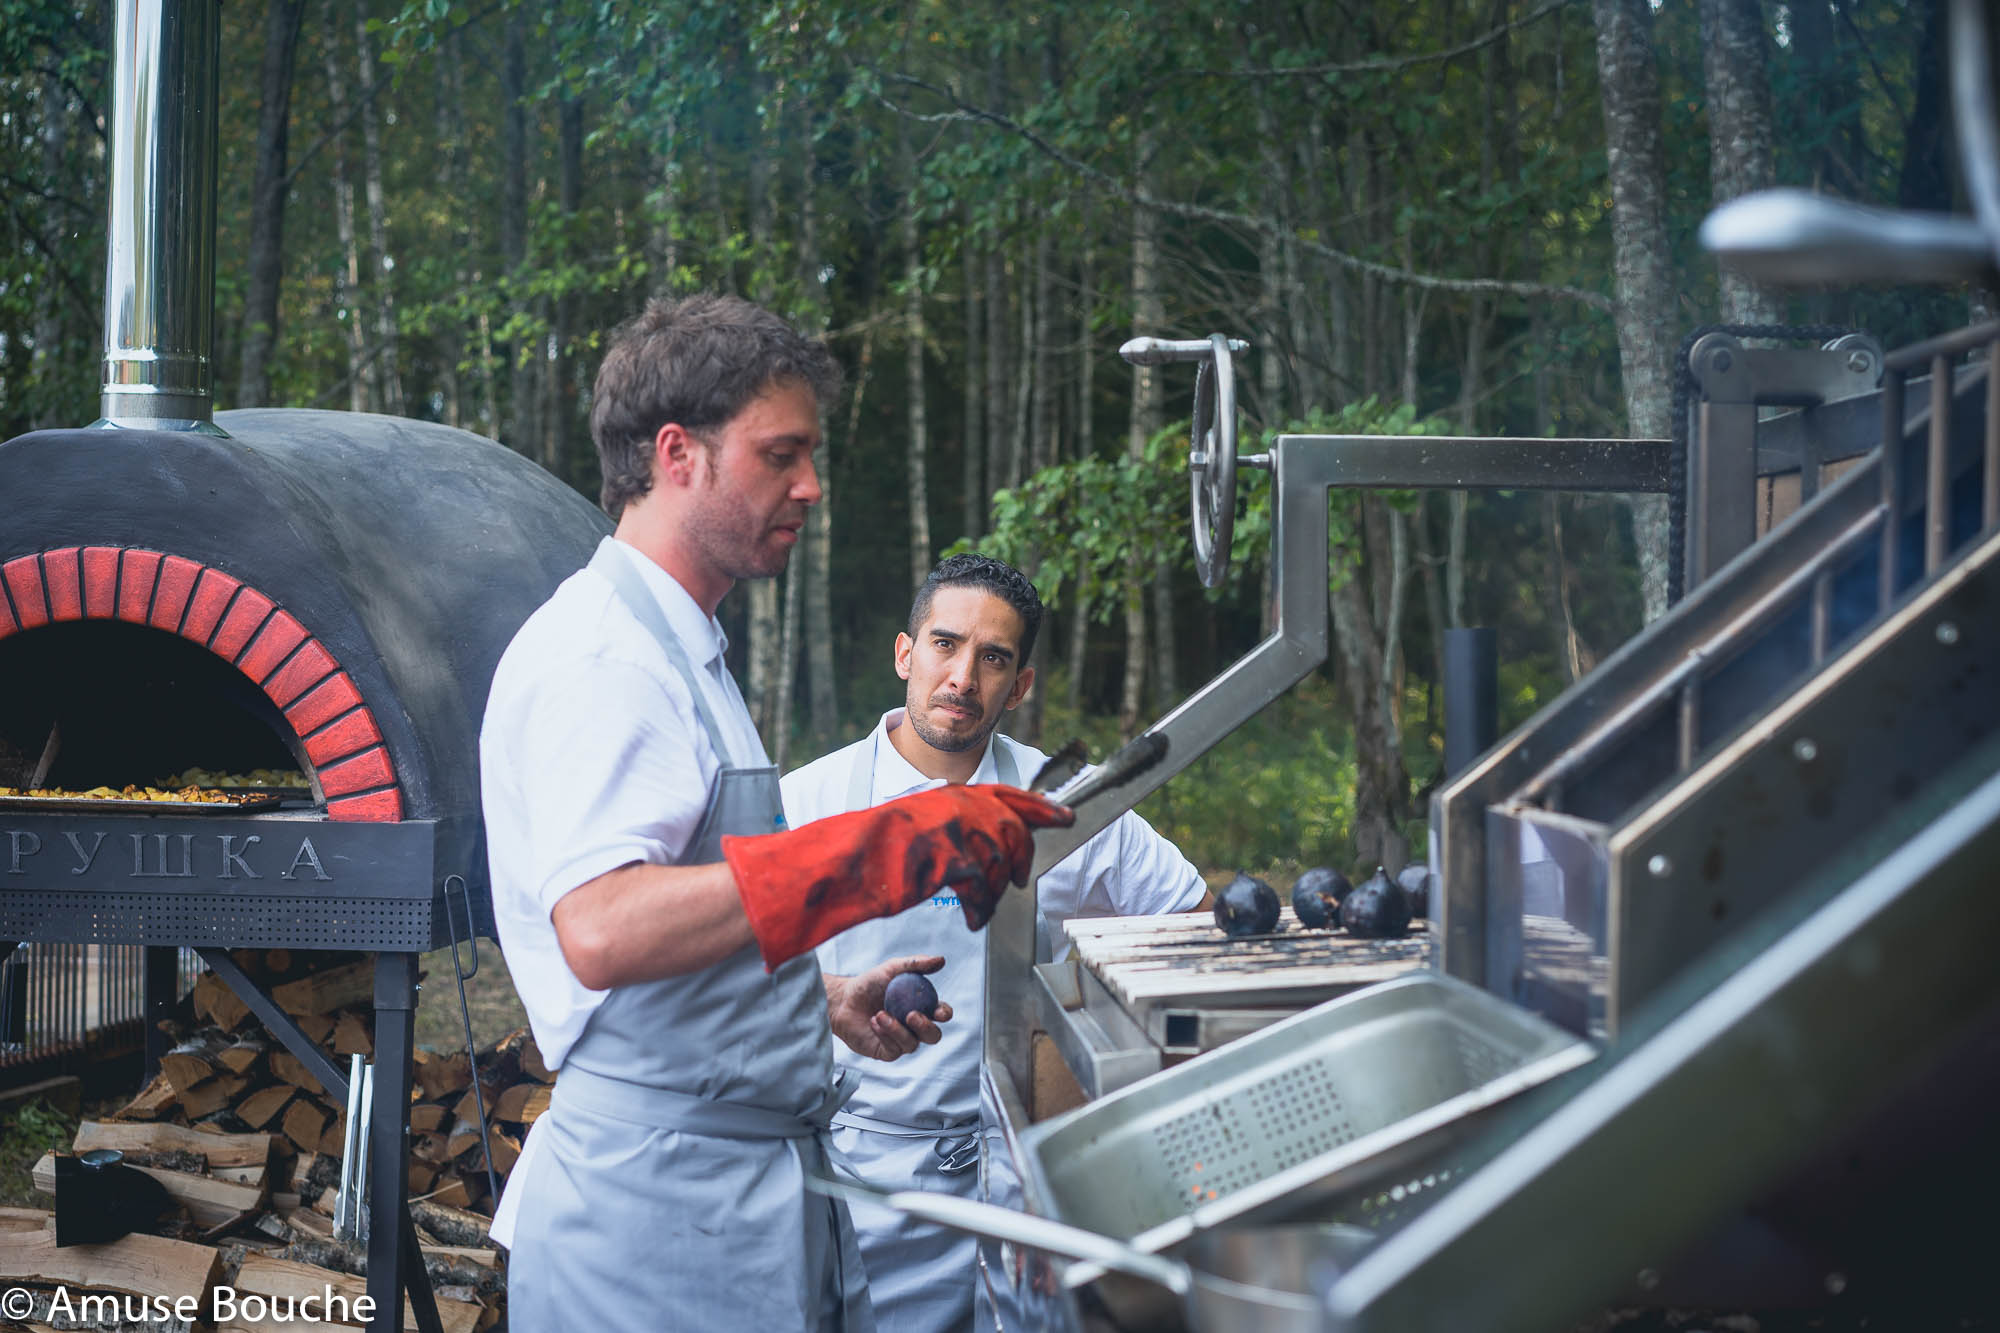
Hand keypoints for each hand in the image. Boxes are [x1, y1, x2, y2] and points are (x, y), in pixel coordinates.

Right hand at [726, 784, 1074, 969]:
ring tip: (983, 904)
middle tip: (1022, 876)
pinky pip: (982, 887)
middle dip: (1023, 853)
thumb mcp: (921, 825)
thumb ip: (954, 822)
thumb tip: (988, 829)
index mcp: (950, 794)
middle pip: (1013, 826)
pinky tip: (974, 918)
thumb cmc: (877, 848)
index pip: (1006, 793)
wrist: (844, 860)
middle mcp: (956, 805)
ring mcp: (952, 830)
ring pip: (999, 859)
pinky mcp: (947, 859)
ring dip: (996, 887)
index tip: (1065, 815)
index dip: (1040, 804)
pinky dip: (981, 907)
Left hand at [826, 955, 954, 1061]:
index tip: (938, 1011)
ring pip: (912, 1044)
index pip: (941, 1014)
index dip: (944, 1014)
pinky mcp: (886, 1051)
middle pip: (933, 1036)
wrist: (843, 1000)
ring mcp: (901, 1041)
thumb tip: (941, 960)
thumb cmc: (869, 984)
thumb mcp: (892, 969)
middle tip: (911, 1015)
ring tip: (880, 1014)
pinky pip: (894, 1050)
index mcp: (922, 1008)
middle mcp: (914, 1027)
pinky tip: (874, 1022)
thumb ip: (916, 964)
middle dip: (926, 1027)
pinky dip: (885, 1035)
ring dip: (897, 1029)